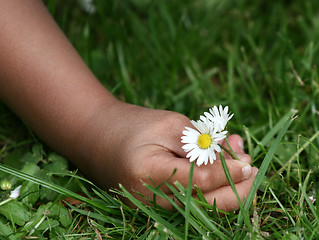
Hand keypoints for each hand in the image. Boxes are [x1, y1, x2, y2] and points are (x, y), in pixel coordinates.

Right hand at [73, 100, 257, 210]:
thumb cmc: (132, 125)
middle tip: (251, 166)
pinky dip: (209, 188)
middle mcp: (149, 200)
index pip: (198, 181)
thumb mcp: (169, 125)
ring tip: (237, 160)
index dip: (228, 172)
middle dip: (235, 189)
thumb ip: (200, 144)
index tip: (248, 161)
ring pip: (201, 207)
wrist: (98, 138)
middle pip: (204, 205)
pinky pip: (190, 202)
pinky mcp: (155, 207)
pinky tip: (219, 169)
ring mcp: (150, 208)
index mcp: (148, 173)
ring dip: (226, 188)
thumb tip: (232, 161)